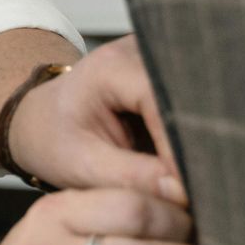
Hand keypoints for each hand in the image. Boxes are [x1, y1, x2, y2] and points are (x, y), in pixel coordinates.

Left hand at [6, 36, 185, 203]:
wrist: (42, 118)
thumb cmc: (53, 138)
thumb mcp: (82, 166)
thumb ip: (131, 179)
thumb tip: (183, 193)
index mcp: (112, 67)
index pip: (164, 105)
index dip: (181, 150)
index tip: (189, 193)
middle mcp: (142, 51)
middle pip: (189, 98)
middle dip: (197, 146)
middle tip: (203, 191)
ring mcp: (160, 58)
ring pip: (198, 102)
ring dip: (199, 142)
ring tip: (201, 181)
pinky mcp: (171, 74)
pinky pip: (194, 107)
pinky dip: (195, 138)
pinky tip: (196, 165)